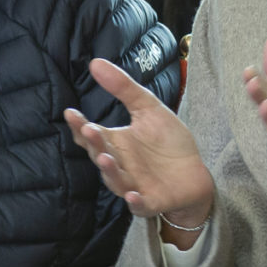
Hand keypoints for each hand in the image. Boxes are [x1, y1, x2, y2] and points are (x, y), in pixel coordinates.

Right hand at [62, 57, 214, 225]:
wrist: (196, 172)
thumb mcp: (148, 109)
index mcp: (116, 143)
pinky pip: (139, 204)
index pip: (91, 135)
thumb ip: (124, 88)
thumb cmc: (168, 142)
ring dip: (110, 171)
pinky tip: (132, 194)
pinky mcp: (151, 201)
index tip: (71, 113)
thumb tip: (95, 62)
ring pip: (116, 180)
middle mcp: (120, 165)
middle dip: (94, 144)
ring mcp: (133, 185)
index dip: (79, 126)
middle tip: (89, 130)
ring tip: (106, 158)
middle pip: (100, 155)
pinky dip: (135, 201)